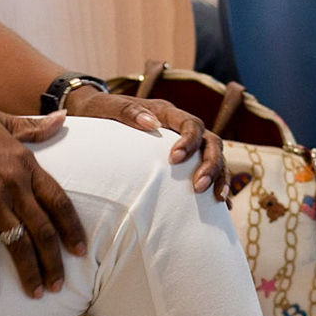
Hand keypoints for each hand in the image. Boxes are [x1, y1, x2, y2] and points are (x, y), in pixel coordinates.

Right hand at [0, 103, 86, 299]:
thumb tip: (62, 117)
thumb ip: (34, 127)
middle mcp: (13, 188)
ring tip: (36, 293)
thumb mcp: (2, 120)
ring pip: (18, 245)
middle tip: (59, 284)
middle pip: (43, 231)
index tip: (80, 250)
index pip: (58, 202)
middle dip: (54, 261)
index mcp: (26, 165)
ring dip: (30, 272)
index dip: (72, 228)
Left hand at [63, 88, 226, 199]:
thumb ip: (128, 112)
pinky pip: (208, 170)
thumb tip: (150, 123)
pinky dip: (217, 186)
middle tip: (199, 187)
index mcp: (166, 112)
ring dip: (219, 176)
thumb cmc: (100, 111)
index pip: (190, 123)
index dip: (189, 141)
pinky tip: (223, 207)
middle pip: (210, 141)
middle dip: (210, 164)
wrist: (92, 112)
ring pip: (215, 156)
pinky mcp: (183, 159)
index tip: (174, 160)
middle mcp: (180, 126)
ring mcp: (184, 142)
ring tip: (219, 200)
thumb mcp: (109, 108)